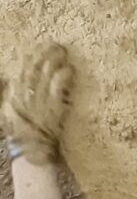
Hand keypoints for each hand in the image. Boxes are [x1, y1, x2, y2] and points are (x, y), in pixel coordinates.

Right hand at [1, 43, 72, 167]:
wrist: (32, 154)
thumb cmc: (24, 133)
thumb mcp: (10, 114)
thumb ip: (9, 95)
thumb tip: (6, 79)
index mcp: (12, 98)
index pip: (20, 73)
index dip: (29, 58)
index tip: (37, 45)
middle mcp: (23, 99)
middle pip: (32, 72)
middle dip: (42, 56)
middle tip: (54, 44)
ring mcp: (37, 105)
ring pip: (44, 78)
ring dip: (53, 63)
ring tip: (63, 53)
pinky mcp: (52, 113)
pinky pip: (57, 92)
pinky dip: (62, 79)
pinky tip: (68, 70)